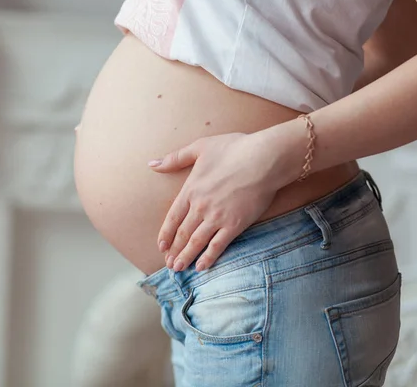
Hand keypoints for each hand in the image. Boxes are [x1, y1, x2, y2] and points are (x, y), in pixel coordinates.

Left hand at [149, 130, 294, 271]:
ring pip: (196, 242)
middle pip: (183, 233)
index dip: (166, 234)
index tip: (161, 246)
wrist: (265, 158)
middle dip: (174, 250)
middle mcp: (200, 207)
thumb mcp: (200, 147)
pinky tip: (202, 266)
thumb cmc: (235, 148)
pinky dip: (208, 257)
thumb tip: (152, 163)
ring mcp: (217, 217)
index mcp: (191, 190)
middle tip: (169, 264)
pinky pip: (218, 245)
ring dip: (186, 257)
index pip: (172, 217)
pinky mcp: (235, 224)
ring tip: (179, 268)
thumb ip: (175, 158)